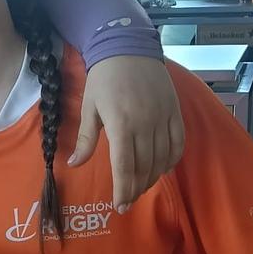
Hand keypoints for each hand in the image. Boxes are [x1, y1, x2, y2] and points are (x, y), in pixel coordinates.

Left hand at [71, 57, 184, 211]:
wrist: (128, 47)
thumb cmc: (103, 79)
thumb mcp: (89, 108)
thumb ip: (86, 139)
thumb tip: (74, 164)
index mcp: (121, 124)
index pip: (125, 166)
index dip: (123, 190)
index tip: (120, 206)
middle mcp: (145, 123)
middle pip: (144, 167)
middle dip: (135, 189)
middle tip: (127, 201)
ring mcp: (163, 118)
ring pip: (162, 159)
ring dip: (152, 177)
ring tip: (141, 187)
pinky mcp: (175, 111)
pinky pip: (178, 143)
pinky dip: (171, 160)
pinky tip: (162, 169)